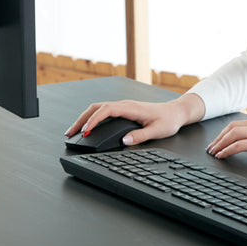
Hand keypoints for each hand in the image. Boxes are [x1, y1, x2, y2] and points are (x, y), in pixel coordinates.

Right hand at [65, 93, 204, 146]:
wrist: (176, 112)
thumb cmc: (168, 120)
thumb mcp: (157, 130)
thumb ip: (141, 136)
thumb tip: (124, 141)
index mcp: (131, 108)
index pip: (106, 110)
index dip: (94, 119)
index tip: (85, 130)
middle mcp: (124, 104)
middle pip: (96, 107)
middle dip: (81, 119)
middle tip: (70, 133)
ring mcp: (123, 106)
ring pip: (98, 108)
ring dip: (84, 118)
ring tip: (74, 131)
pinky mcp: (123, 110)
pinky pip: (103, 111)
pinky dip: (92, 118)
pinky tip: (87, 127)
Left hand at [206, 116, 246, 170]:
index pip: (244, 124)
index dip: (230, 132)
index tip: (222, 140)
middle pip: (234, 125)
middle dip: (220, 136)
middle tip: (212, 146)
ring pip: (234, 132)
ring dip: (220, 142)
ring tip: (213, 152)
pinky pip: (240, 144)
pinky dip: (228, 149)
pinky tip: (222, 156)